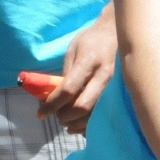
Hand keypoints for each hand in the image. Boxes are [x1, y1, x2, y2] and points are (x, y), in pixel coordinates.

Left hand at [39, 6, 115, 133]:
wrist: (116, 35)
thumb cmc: (91, 41)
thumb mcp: (72, 51)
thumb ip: (66, 74)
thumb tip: (55, 97)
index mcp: (89, 63)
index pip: (68, 89)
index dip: (53, 104)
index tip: (40, 113)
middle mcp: (103, 77)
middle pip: (83, 106)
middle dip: (66, 116)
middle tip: (56, 117)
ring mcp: (113, 87)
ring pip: (95, 114)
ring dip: (77, 123)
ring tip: (66, 121)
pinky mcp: (118, 94)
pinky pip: (104, 115)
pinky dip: (90, 124)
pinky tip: (80, 123)